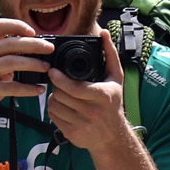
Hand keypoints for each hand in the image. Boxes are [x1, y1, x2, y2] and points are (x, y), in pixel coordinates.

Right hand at [0, 18, 51, 126]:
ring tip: (46, 67)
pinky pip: (11, 87)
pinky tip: (38, 89)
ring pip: (11, 62)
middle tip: (50, 49)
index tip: (33, 32)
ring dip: (33, 64)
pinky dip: (28, 88)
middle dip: (34, 45)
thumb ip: (4, 55)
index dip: (17, 25)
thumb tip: (33, 48)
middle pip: (10, 43)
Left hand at [44, 28, 127, 151]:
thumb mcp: (116, 78)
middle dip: (57, 86)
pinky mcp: (71, 134)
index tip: (53, 71)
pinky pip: (53, 117)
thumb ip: (110, 54)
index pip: (73, 87)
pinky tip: (63, 106)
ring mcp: (81, 125)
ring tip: (62, 94)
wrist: (112, 136)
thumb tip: (105, 33)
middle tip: (59, 82)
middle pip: (61, 95)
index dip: (59, 79)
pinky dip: (54, 109)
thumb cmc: (113, 104)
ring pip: (54, 105)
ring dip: (54, 97)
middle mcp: (92, 112)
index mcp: (102, 96)